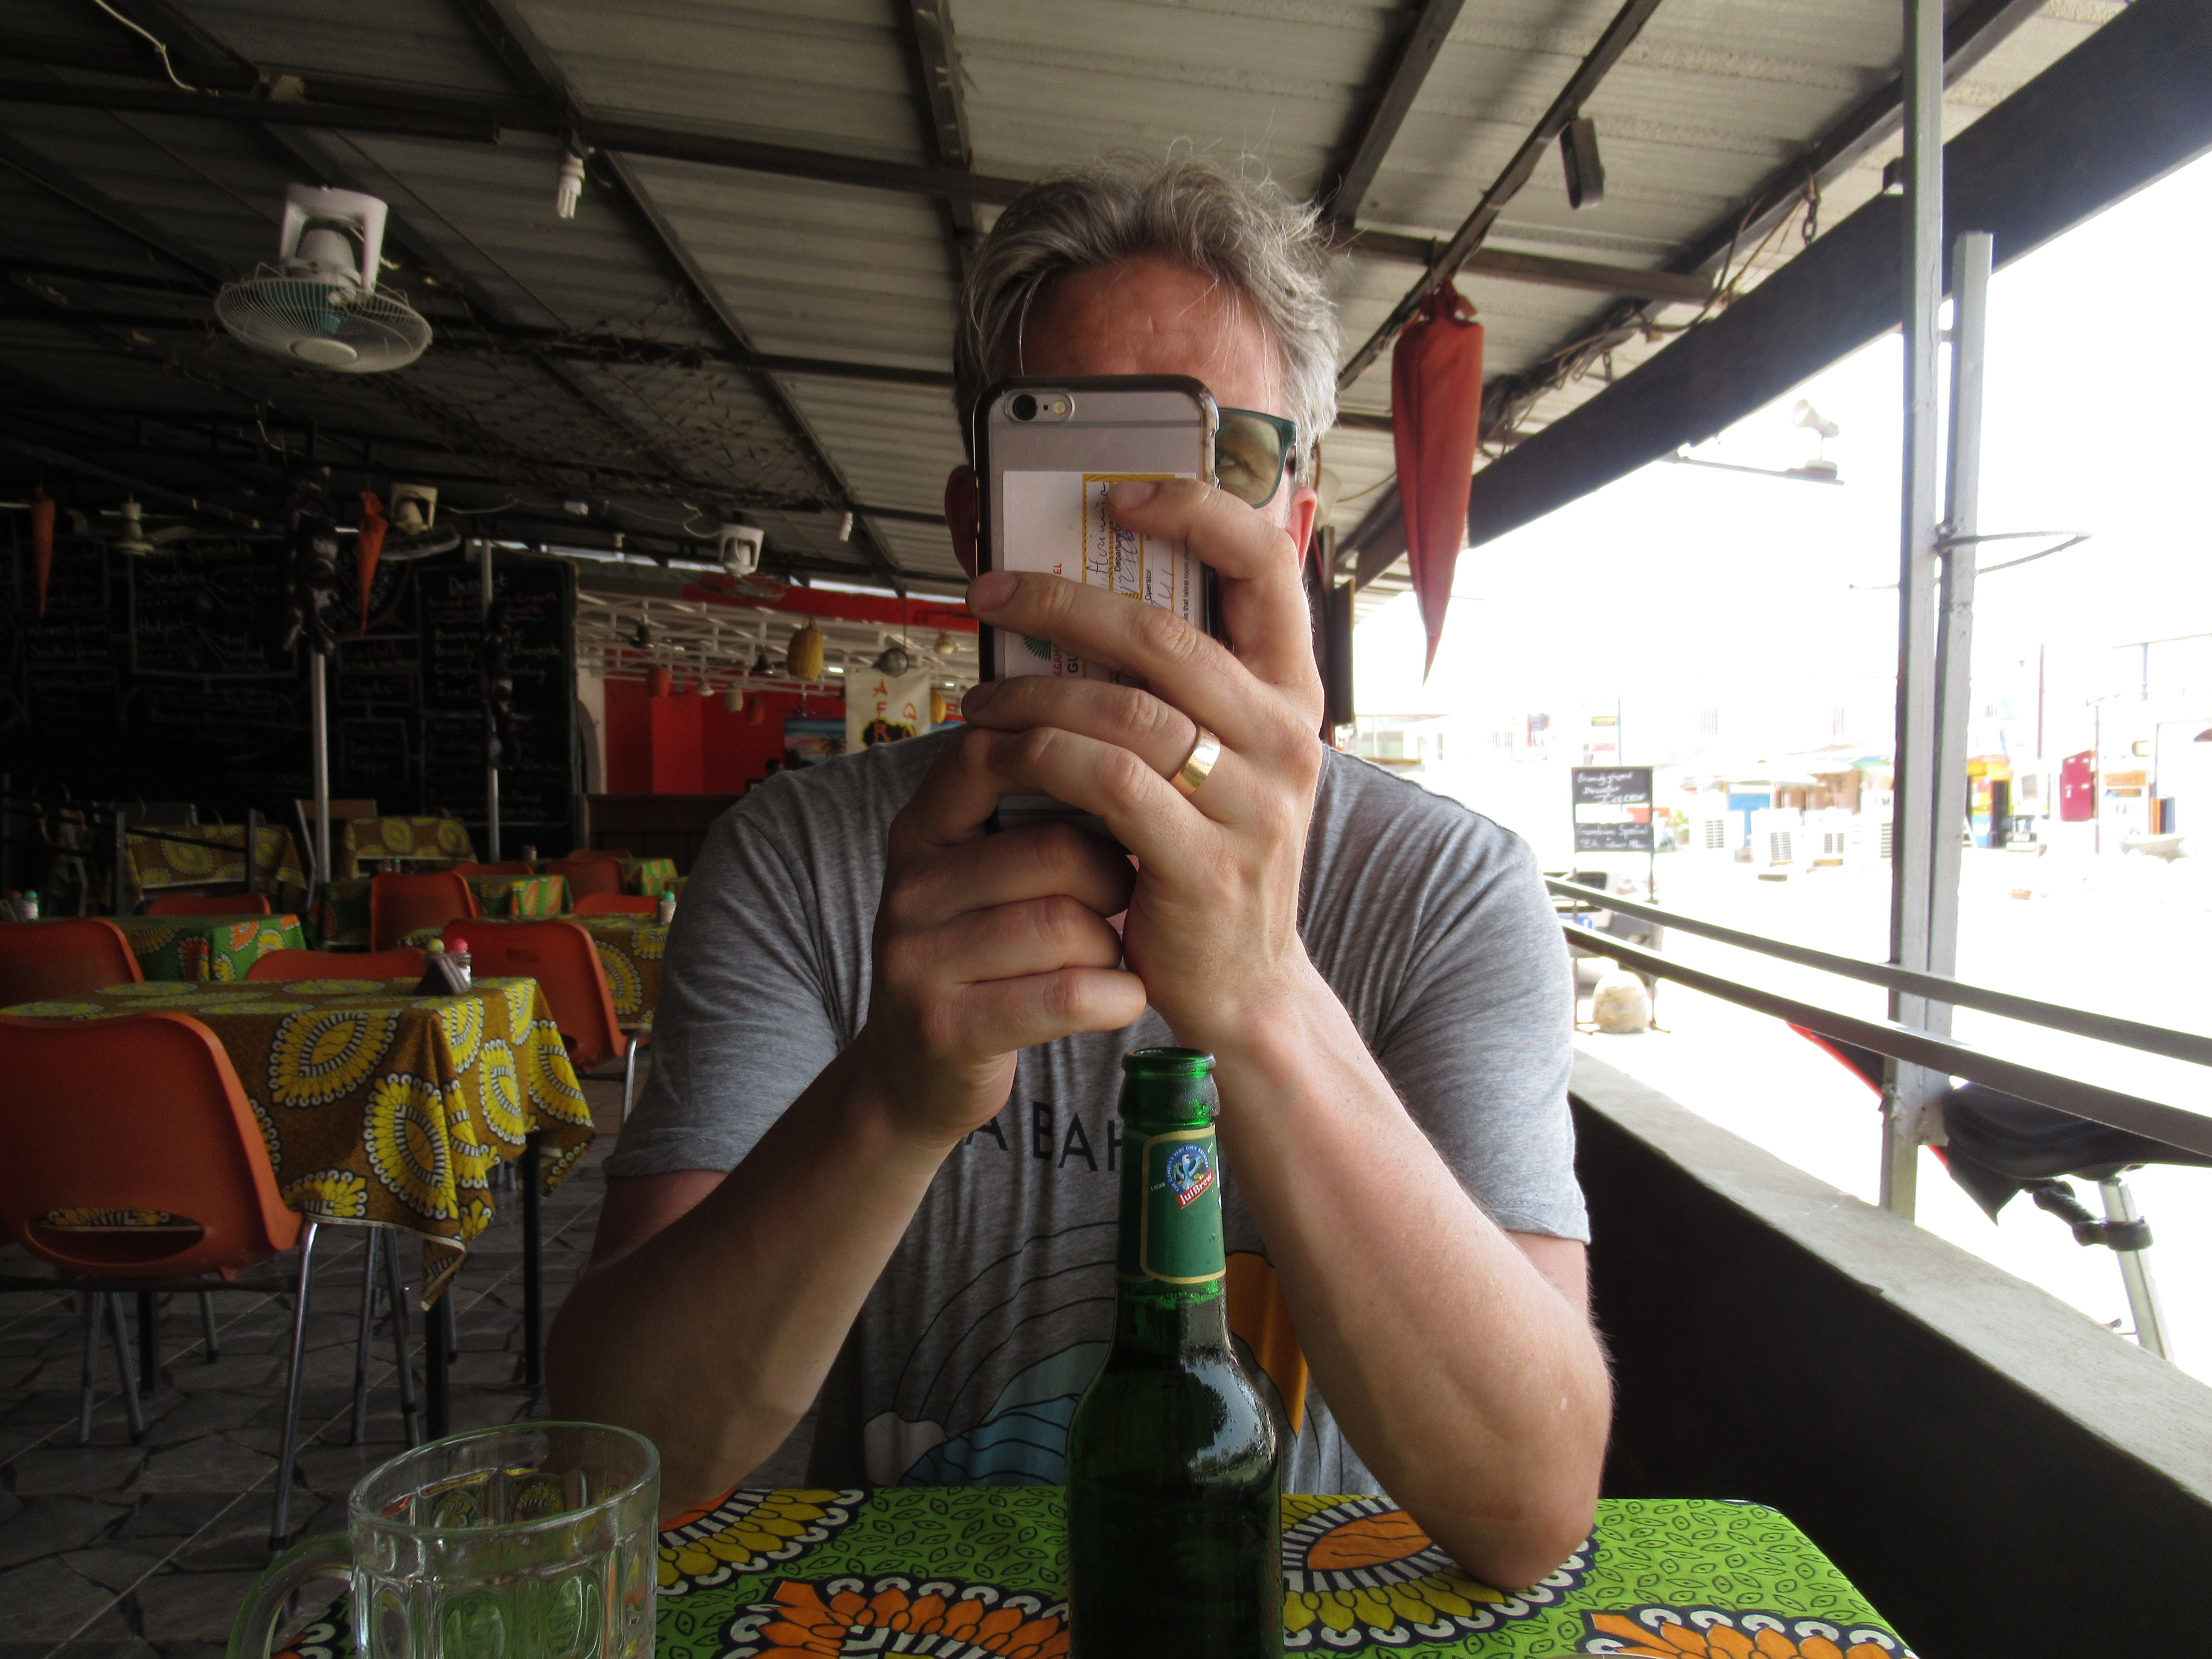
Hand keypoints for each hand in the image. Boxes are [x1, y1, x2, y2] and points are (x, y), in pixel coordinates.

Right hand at [853, 727, 1145, 1145]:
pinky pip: (1067, 995)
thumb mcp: (980, 874)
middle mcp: (910, 887)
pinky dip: (1116, 997)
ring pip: (1069, 925)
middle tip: (1121, 901)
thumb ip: (1025, 814)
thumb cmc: (980, 957)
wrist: (910, 1077)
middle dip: (1115, 878)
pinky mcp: (947, 1028)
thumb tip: (1127, 741)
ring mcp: (919, 959)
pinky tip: (1122, 998)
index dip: (1069, 759)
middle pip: (1059, 851)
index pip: (991, 757)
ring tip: (1106, 956)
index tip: (1120, 786)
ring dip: (1112, 945)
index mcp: (921, 831)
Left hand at [959, 477, 1325, 1049]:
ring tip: (977, 698)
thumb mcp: (1216, 759)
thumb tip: (1081, 602)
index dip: (1196, 511)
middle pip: (1166, 633)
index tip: (1119, 496)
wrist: (1242, 986)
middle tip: (991, 593)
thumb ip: (1177, 687)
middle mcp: (1287, 738)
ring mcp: (1252, 803)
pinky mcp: (1203, 862)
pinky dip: (1041, 757)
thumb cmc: (1206, 855)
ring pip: (1124, 708)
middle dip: (1063, 602)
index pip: (1267, 564)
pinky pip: (1106, 781)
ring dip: (1032, 693)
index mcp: (1293, 694)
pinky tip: (999, 755)